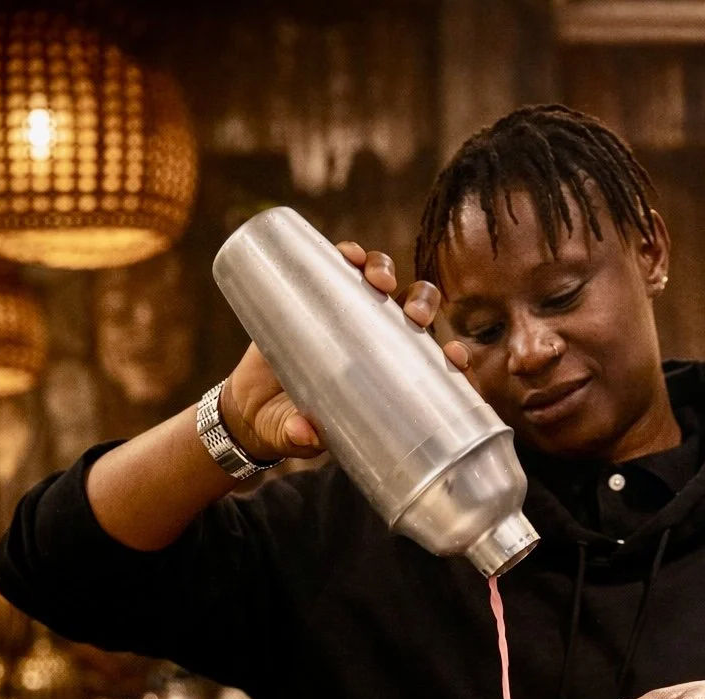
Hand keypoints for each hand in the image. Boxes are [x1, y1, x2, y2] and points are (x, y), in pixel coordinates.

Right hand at [221, 242, 470, 462]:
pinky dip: (347, 256)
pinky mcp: (313, 298)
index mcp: (388, 379)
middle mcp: (375, 342)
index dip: (452, 357)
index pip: (432, 363)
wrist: (247, 408)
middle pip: (414, 312)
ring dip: (387, 270)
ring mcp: (346, 316)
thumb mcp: (295, 436)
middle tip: (414, 315)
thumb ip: (300, 438)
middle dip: (423, 304)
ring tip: (377, 279)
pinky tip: (348, 254)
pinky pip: (337, 267)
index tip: (456, 357)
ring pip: (381, 282)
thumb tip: (304, 434)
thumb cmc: (287, 426)